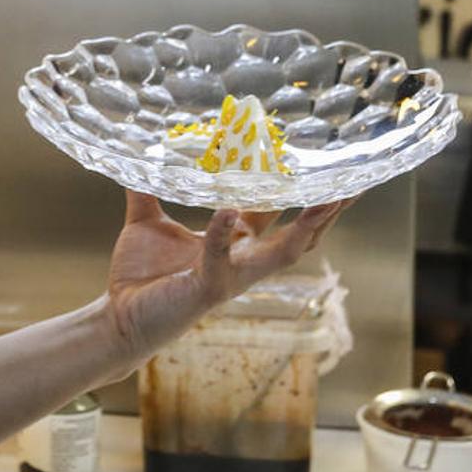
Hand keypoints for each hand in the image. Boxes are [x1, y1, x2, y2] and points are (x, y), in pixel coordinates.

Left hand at [100, 192, 350, 364]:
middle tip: (353, 186)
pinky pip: (222, 259)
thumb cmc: (140, 276)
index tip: (325, 167)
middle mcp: (242, 260)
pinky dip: (224, 233)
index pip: (276, 211)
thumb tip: (138, 156)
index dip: (300, 191)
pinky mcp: (209, 288)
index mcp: (234, 241)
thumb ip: (146, 192)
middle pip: (298, 235)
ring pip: (282, 254)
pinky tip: (228, 211)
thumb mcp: (146, 223)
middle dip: (326, 212)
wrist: (118, 316)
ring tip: (325, 203)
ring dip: (305, 229)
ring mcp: (231, 277)